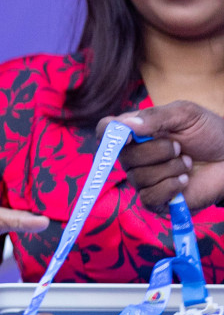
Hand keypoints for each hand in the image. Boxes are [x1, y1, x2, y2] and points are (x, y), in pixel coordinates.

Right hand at [106, 102, 223, 211]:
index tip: (130, 135)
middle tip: (179, 147)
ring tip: (188, 163)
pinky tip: (185, 180)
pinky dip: (170, 187)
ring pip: (138, 177)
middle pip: (123, 156)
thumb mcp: (185, 114)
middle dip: (156, 151)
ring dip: (169, 169)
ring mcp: (143, 179)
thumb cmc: (209, 133)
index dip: (109, 133)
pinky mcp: (155, 200)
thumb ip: (155, 116)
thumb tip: (125, 125)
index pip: (105, 131)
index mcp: (136, 132)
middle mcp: (134, 156)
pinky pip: (148, 196)